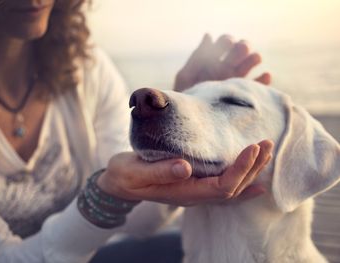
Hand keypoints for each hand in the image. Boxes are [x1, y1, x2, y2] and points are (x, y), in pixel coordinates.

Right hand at [97, 140, 272, 205]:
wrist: (119, 184)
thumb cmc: (126, 176)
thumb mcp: (136, 172)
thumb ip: (159, 172)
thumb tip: (185, 167)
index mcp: (183, 192)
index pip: (221, 186)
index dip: (240, 169)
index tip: (252, 148)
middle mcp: (194, 195)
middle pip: (233, 188)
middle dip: (252, 167)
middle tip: (266, 144)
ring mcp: (195, 191)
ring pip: (232, 187)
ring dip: (251, 171)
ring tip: (266, 152)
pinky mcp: (194, 183)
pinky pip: (224, 187)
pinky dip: (242, 182)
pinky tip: (257, 180)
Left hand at [174, 34, 270, 91]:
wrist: (191, 120)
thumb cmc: (185, 98)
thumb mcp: (186, 77)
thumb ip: (197, 57)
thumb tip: (209, 35)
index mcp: (212, 60)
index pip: (224, 43)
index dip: (227, 40)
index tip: (228, 43)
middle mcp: (226, 68)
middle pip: (240, 50)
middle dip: (242, 46)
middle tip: (241, 49)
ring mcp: (236, 81)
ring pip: (251, 64)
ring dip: (254, 58)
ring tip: (254, 59)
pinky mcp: (244, 95)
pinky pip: (258, 86)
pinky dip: (264, 80)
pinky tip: (265, 76)